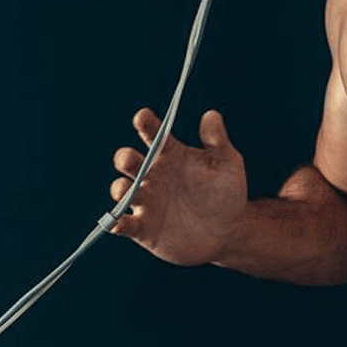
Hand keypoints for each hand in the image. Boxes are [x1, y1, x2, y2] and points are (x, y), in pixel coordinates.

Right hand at [108, 107, 248, 266]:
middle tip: (129, 160)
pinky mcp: (144, 228)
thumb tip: (211, 115)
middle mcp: (152, 174)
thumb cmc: (226, 191)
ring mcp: (146, 201)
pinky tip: (118, 225)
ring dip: (119, 189)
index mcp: (169, 153)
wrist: (228, 231)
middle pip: (129, 161)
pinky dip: (118, 224)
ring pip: (122, 190)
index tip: (142, 118)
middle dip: (124, 158)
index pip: (152, 134)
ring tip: (126, 191)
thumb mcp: (227, 163)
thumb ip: (217, 140)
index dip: (144, 124)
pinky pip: (125, 225)